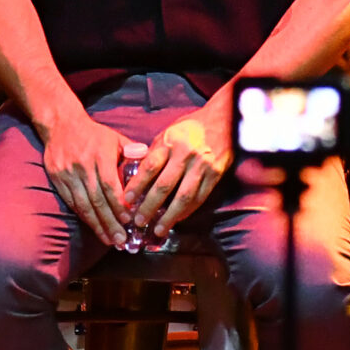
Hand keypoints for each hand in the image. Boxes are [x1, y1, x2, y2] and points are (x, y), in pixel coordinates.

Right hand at [37, 107, 132, 247]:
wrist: (61, 124)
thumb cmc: (94, 134)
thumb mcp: (116, 138)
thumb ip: (133, 152)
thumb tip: (152, 166)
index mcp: (100, 156)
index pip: (110, 185)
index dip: (119, 204)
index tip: (129, 220)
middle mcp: (83, 167)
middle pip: (97, 200)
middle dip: (110, 223)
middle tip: (122, 241)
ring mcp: (68, 175)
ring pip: (83, 205)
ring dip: (97, 225)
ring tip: (110, 241)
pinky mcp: (58, 181)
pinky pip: (72, 203)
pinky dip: (84, 218)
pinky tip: (94, 228)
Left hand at [127, 109, 228, 236]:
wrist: (224, 120)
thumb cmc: (191, 128)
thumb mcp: (168, 133)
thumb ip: (155, 153)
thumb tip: (137, 177)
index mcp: (171, 142)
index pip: (150, 167)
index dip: (137, 185)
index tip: (126, 200)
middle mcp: (186, 154)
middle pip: (164, 186)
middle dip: (149, 206)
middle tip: (139, 221)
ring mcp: (203, 166)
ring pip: (183, 197)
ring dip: (169, 216)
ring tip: (158, 229)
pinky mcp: (215, 175)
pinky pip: (199, 198)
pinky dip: (187, 211)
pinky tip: (177, 220)